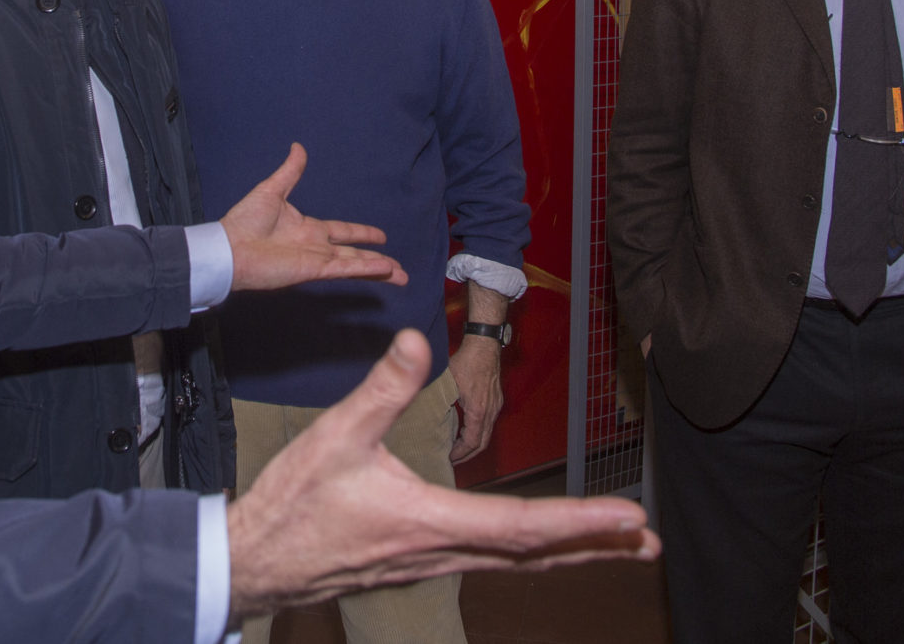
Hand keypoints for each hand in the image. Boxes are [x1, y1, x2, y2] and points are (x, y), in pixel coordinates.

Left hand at [220, 144, 408, 291]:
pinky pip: (344, 268)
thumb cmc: (245, 221)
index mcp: (308, 228)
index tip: (381, 236)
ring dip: (378, 270)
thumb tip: (298, 147)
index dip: (362, 233)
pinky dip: (365, 269)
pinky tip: (384, 270)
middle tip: (399, 267)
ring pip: (355, 264)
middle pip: (355, 253)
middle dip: (378, 260)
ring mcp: (316, 259)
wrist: (230, 247)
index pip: (343, 232)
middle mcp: (316, 246)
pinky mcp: (312, 270)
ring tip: (401, 276)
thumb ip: (290, 171)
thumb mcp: (272, 190)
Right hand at [226, 330, 658, 619]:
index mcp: (432, 522)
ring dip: (569, 552)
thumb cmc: (293, 503)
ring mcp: (433, 563)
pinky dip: (531, 553)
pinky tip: (537, 547)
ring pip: (516, 561)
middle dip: (595, 546)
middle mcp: (444, 552)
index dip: (582, 521)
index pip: (525, 525)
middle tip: (648, 542)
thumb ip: (381, 388)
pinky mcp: (420, 562)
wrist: (255, 562)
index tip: (629, 518)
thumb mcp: (335, 437)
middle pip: (535, 554)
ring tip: (614, 547)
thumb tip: (412, 340)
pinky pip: (492, 560)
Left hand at [447, 335, 503, 464]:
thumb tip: (421, 416)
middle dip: (467, 455)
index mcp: (479, 410)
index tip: (448, 459)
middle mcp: (491, 411)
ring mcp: (496, 405)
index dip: (460, 454)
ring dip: (472, 444)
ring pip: (487, 433)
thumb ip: (438, 400)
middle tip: (451, 460)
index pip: (473, 443)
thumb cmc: (466, 360)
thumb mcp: (447, 382)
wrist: (484, 343)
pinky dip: (476, 431)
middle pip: (483, 443)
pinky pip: (488, 423)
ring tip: (455, 449)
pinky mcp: (496, 399)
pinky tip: (463, 430)